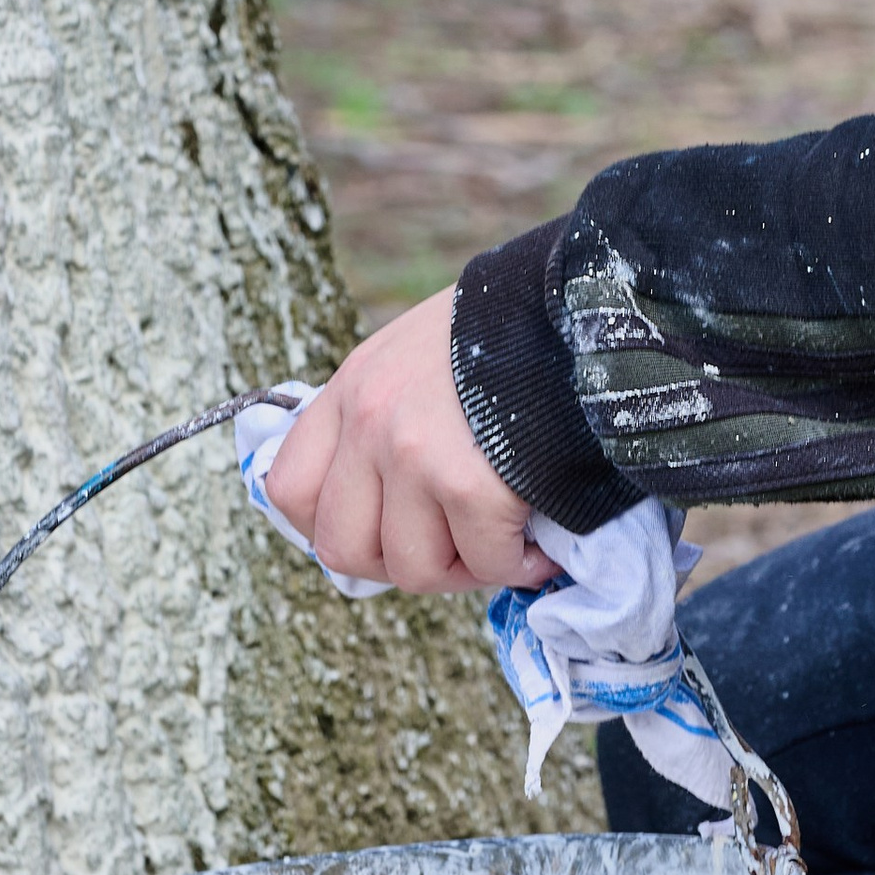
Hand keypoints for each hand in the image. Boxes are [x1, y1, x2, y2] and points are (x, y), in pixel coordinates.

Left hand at [259, 288, 558, 594]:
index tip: (388, 527)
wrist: (584, 305)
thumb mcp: (422, 354)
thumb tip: (394, 506)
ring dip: (465, 569)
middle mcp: (369, 421)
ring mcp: (413, 454)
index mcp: (353, 387)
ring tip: (504, 543)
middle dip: (402, 564)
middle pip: (343, 547)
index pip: (290, 490)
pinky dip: (516, 565)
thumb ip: (393, 415)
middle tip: (454, 549)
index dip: (335, 526)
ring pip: (414, 568)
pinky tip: (538, 545)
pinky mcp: (469, 484)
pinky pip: (484, 561)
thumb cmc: (514, 333)